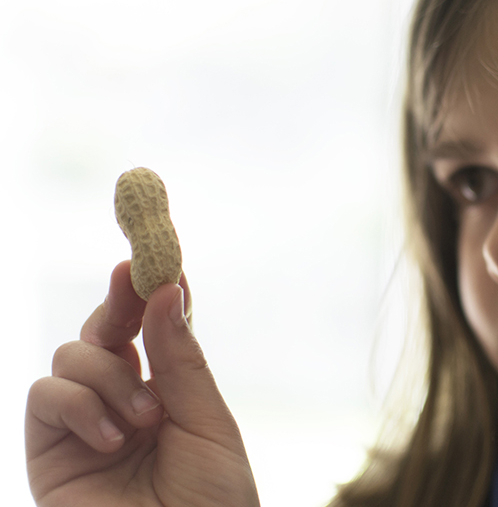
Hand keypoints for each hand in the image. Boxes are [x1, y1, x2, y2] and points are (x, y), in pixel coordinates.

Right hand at [26, 261, 259, 506]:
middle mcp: (122, 401)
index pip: (152, 330)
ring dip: (110, 375)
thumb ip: (182, 361)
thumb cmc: (212, 501)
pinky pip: (44, 395)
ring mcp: (83, 425)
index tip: (158, 257)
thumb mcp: (207, 423)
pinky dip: (78, 404)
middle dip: (118, 302)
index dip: (150, 292)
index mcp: (167, 393)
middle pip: (106, 330)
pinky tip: (112, 439)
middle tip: (133, 276)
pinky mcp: (48, 452)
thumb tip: (168, 289)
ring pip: (73, 354)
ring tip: (143, 422)